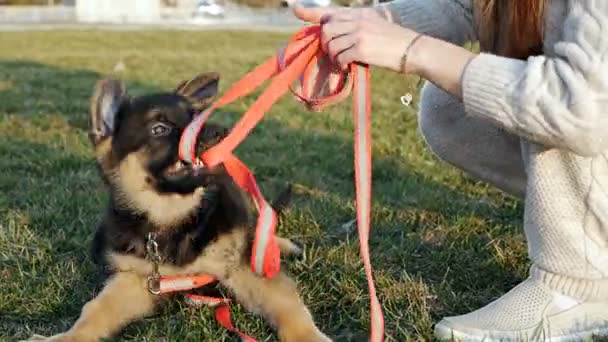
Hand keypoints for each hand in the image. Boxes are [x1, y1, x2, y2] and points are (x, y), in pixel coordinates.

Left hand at [293, 6, 423, 72]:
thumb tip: (335, 38)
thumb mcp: (376, 26)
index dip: (310, 12)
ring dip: (333, 56)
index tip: (295, 10)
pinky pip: (340, 57)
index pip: (330, 12)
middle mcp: (358, 20)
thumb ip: (356, 27)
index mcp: (360, 14)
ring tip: (343, 61)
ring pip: (331, 44)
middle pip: (326, 30)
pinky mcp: (362, 49)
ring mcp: (359, 34)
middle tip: (334, 53)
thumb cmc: (395, 43)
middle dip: (325, 44)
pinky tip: (347, 66)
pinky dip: (340, 64)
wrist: (414, 50)